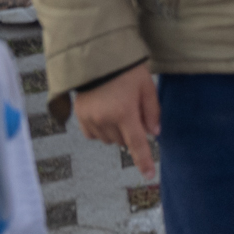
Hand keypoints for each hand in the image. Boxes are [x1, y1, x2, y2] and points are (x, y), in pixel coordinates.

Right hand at [72, 64, 160, 179]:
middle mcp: (105, 119)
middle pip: (123, 141)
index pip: (137, 144)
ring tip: (118, 107)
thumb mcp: (146, 86)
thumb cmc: (127, 70)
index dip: (144, 161)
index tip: (149, 175)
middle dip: (131, 132)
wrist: (97, 57)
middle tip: (132, 109)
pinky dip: (102, 130)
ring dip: (117, 132)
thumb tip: (154, 133)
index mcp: (124, 112)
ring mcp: (90, 119)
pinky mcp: (80, 117)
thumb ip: (152, 111)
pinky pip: (93, 135)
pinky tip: (105, 114)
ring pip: (109, 140)